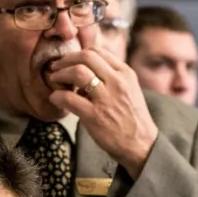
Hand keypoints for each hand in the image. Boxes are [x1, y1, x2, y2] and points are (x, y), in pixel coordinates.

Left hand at [47, 47, 158, 176]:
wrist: (141, 145)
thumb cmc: (133, 118)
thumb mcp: (130, 89)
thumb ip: (113, 76)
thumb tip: (87, 68)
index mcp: (125, 74)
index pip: (98, 51)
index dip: (78, 54)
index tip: (69, 61)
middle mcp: (117, 82)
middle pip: (86, 56)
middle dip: (66, 60)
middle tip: (57, 68)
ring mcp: (106, 98)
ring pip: (78, 72)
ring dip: (60, 74)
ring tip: (55, 80)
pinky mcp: (95, 116)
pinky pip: (69, 98)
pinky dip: (57, 96)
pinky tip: (56, 98)